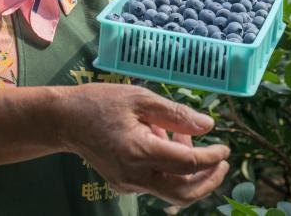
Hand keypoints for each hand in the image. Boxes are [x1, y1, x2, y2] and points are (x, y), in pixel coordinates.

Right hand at [58, 84, 230, 207]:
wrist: (64, 119)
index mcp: (139, 151)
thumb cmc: (100, 102)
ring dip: (188, 172)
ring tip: (182, 138)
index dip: (212, 157)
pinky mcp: (123, 183)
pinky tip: (163, 142)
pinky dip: (169, 169)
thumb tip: (208, 126)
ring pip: (170, 191)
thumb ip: (175, 113)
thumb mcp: (140, 98)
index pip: (188, 164)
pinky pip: (155, 183)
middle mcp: (134, 174)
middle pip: (183, 192)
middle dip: (209, 180)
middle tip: (222, 162)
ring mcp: (127, 183)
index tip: (225, 147)